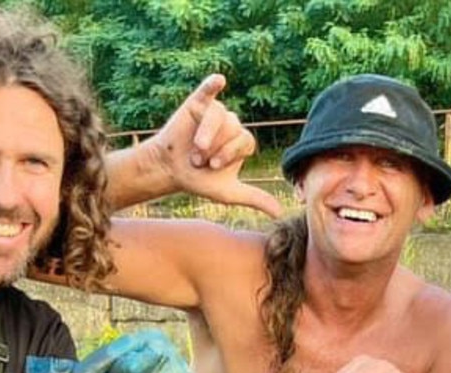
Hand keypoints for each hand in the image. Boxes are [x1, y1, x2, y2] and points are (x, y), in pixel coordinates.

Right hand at [145, 74, 281, 217]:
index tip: (214, 165)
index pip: (245, 141)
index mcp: (242, 142)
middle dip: (214, 148)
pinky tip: (219, 81)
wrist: (170, 170)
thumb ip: (254, 198)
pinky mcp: (198, 103)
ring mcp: (216, 112)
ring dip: (206, 134)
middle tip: (199, 160)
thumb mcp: (228, 192)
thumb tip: (280, 213)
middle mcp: (232, 124)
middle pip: (232, 129)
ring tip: (194, 149)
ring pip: (218, 117)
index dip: (229, 153)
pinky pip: (208, 90)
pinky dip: (212, 85)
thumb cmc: (199, 180)